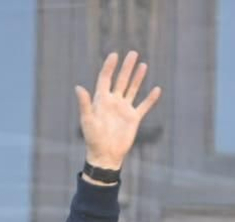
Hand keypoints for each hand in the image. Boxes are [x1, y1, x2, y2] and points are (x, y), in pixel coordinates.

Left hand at [78, 51, 161, 171]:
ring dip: (137, 78)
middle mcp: (113, 101)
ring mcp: (124, 109)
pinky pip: (143, 106)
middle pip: (121, 80)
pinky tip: (156, 89)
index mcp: (101, 100)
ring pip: (132, 89)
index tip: (114, 55)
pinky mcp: (133, 118)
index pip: (105, 78)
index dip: (109, 67)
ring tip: (143, 65)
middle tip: (133, 53)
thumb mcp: (87, 120)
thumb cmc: (93, 138)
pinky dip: (150, 99)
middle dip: (126, 67)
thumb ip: (85, 103)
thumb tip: (78, 87)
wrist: (105, 155)